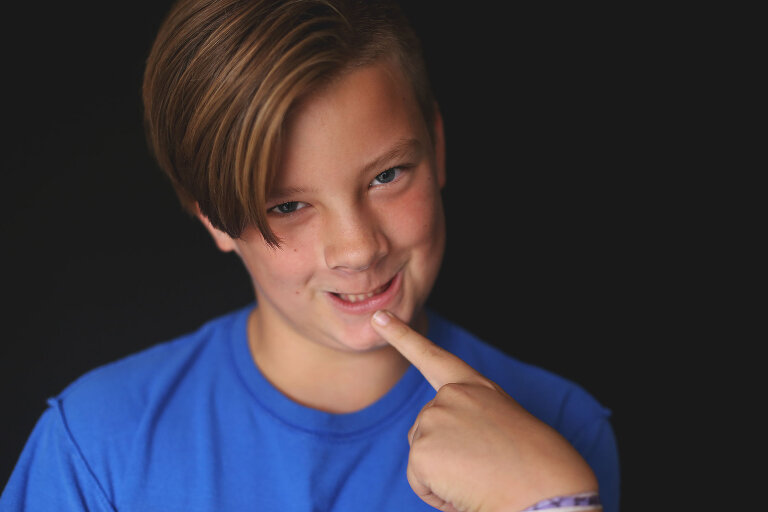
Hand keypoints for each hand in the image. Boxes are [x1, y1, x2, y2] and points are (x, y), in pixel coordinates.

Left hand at [371, 310, 598, 511]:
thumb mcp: (505, 429)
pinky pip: (420, 482)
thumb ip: (471, 422)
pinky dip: (440, 496)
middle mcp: (453, 395)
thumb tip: (447, 445)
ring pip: (423, 459)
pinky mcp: (423, 448)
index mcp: (478, 388)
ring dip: (446, 478)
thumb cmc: (539, 471)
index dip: (402, 336)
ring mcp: (436, 417)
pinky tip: (468, 491)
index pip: (433, 358)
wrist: (550, 495)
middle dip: (447, 457)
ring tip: (483, 478)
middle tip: (487, 469)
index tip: (378, 318)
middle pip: (426, 431)